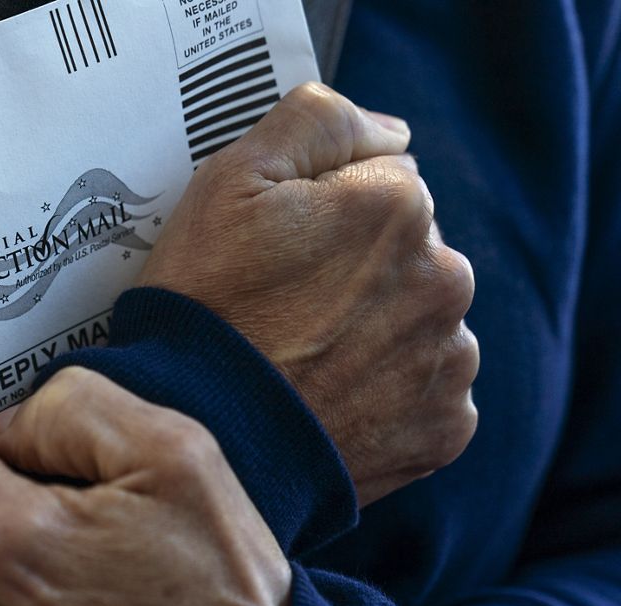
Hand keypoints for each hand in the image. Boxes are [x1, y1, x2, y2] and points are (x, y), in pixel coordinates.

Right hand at [137, 82, 478, 504]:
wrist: (203, 438)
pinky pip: (423, 390)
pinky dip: (384, 392)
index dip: (317, 210)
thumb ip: (314, 120)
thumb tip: (389, 133)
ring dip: (373, 329)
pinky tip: (327, 397)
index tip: (275, 250)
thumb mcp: (227, 180)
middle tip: (281, 307)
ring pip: (415, 318)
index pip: (377, 177)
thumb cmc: (204, 309)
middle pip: (402, 249)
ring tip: (300, 357)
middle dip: (353, 267)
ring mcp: (449, 358)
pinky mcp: (445, 426)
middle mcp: (445, 276)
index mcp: (398, 205)